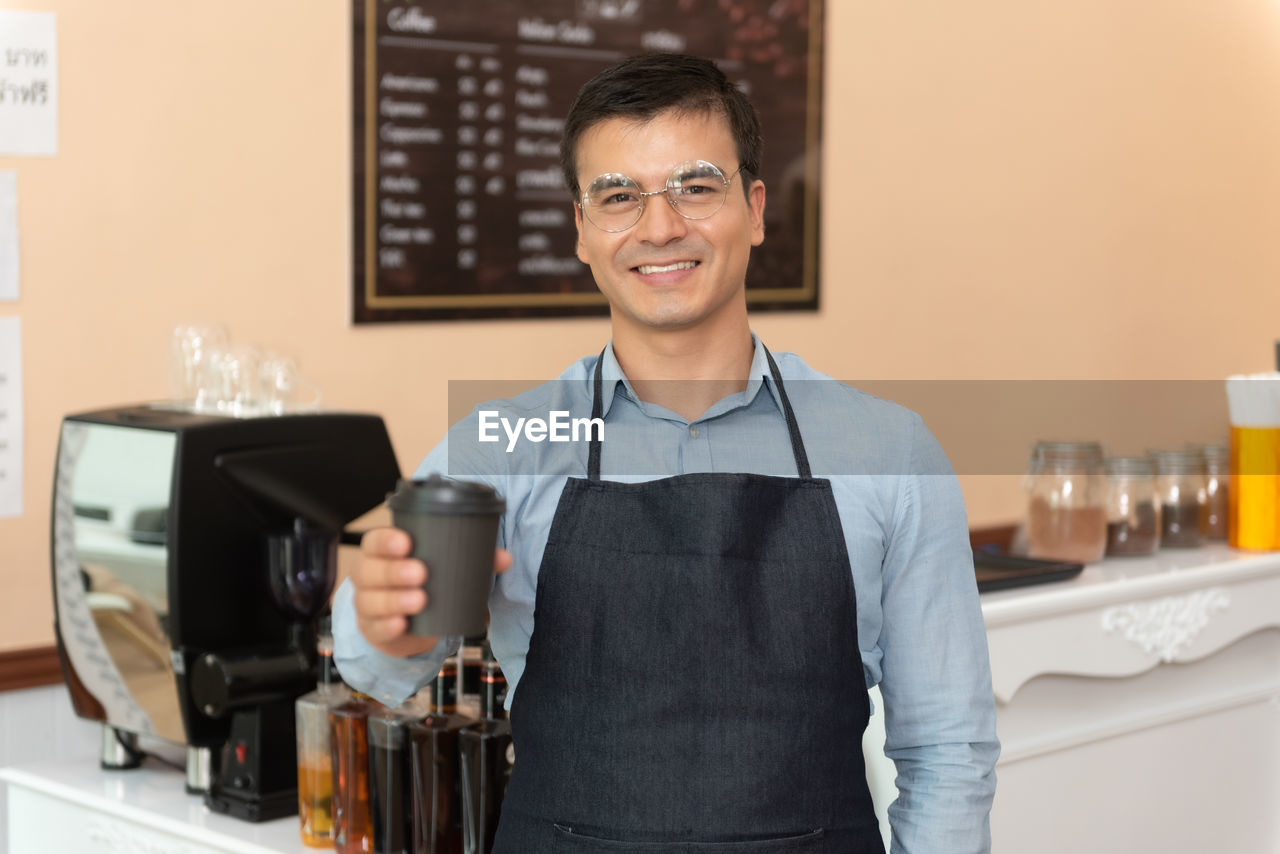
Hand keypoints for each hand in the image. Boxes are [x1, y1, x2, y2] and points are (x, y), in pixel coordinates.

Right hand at [351, 527, 512, 657]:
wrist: (409, 623)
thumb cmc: (424, 583)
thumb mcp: (443, 568)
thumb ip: (474, 559)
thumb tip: (505, 558)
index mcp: (382, 553)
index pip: (374, 541)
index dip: (386, 541)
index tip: (408, 543)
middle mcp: (368, 576)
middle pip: (369, 570)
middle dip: (394, 571)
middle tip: (422, 573)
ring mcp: (368, 604)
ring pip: (371, 600)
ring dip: (395, 600)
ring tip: (420, 600)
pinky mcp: (374, 630)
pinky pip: (376, 628)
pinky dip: (389, 626)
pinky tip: (402, 624)